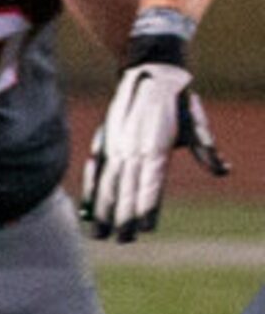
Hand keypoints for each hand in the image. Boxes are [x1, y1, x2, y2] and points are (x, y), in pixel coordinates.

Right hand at [83, 60, 227, 240]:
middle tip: (122, 241)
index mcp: (156, 146)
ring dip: (103, 210)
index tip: (143, 229)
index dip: (146, 207)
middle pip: (126, 190)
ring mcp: (116, 146)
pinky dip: (92, 191)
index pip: (150, 184)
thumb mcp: (196, 124)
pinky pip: (96, 172)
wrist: (149, 71)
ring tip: (99, 234)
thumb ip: (207, 150)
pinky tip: (89, 209)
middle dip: (123, 217)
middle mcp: (132, 149)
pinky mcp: (105, 143)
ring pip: (108, 184)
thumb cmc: (179, 102)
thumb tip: (225, 170)